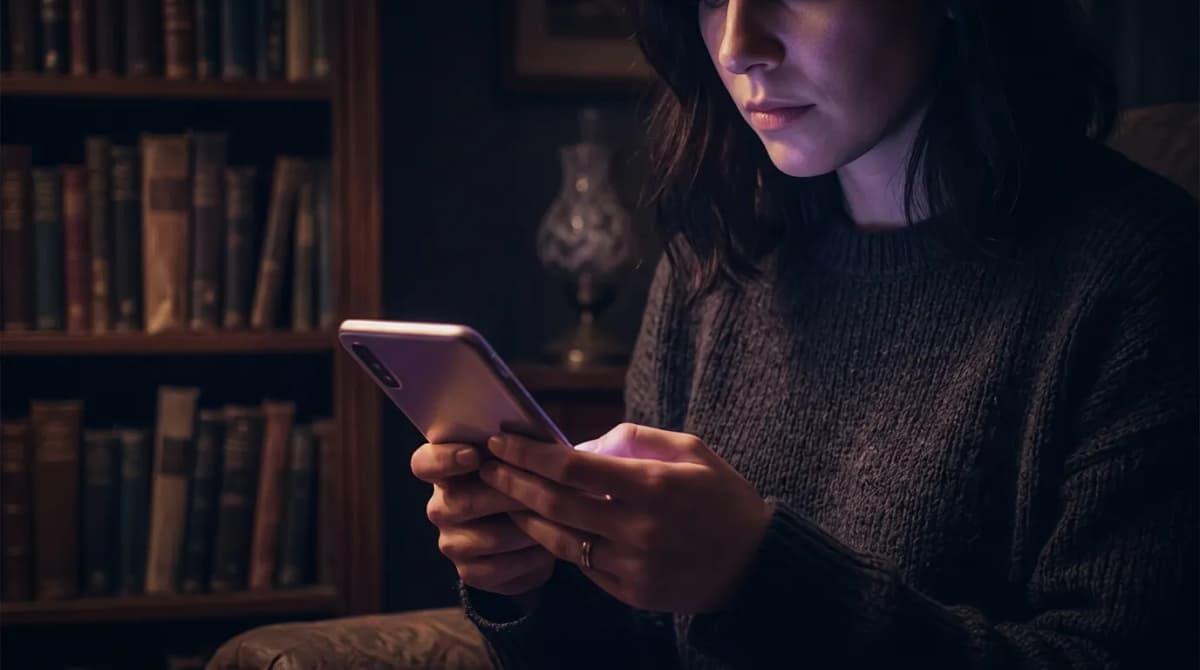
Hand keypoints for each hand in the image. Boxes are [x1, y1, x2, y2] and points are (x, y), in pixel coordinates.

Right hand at [411, 442, 555, 596]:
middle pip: (461, 502)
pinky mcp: (469, 572)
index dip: (445, 459)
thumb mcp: (527, 454)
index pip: (425, 463)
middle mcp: (441, 506)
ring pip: (486, 538)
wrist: (541, 530)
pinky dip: (527, 558)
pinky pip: (496, 569)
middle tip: (541, 491)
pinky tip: (547, 547)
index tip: (474, 455)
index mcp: (446, 469)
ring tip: (555, 519)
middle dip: (506, 496)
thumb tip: (529, 433)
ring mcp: (452, 542)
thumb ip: (520, 440)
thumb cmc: (531, 478)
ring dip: (525, 529)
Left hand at [478, 423, 772, 613]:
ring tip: (502, 496)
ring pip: (560, 540)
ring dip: (524, 516)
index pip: (572, 469)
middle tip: (486, 466)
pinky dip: (557, 543)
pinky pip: (581, 565)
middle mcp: (637, 529)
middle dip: (513, 482)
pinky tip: (540, 525)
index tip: (503, 441)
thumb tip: (582, 444)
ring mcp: (631, 566)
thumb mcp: (691, 451)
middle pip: (555, 504)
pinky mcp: (630, 591)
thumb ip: (635, 440)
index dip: (530, 455)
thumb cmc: (722, 497)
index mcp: (652, 487)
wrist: (755, 564)